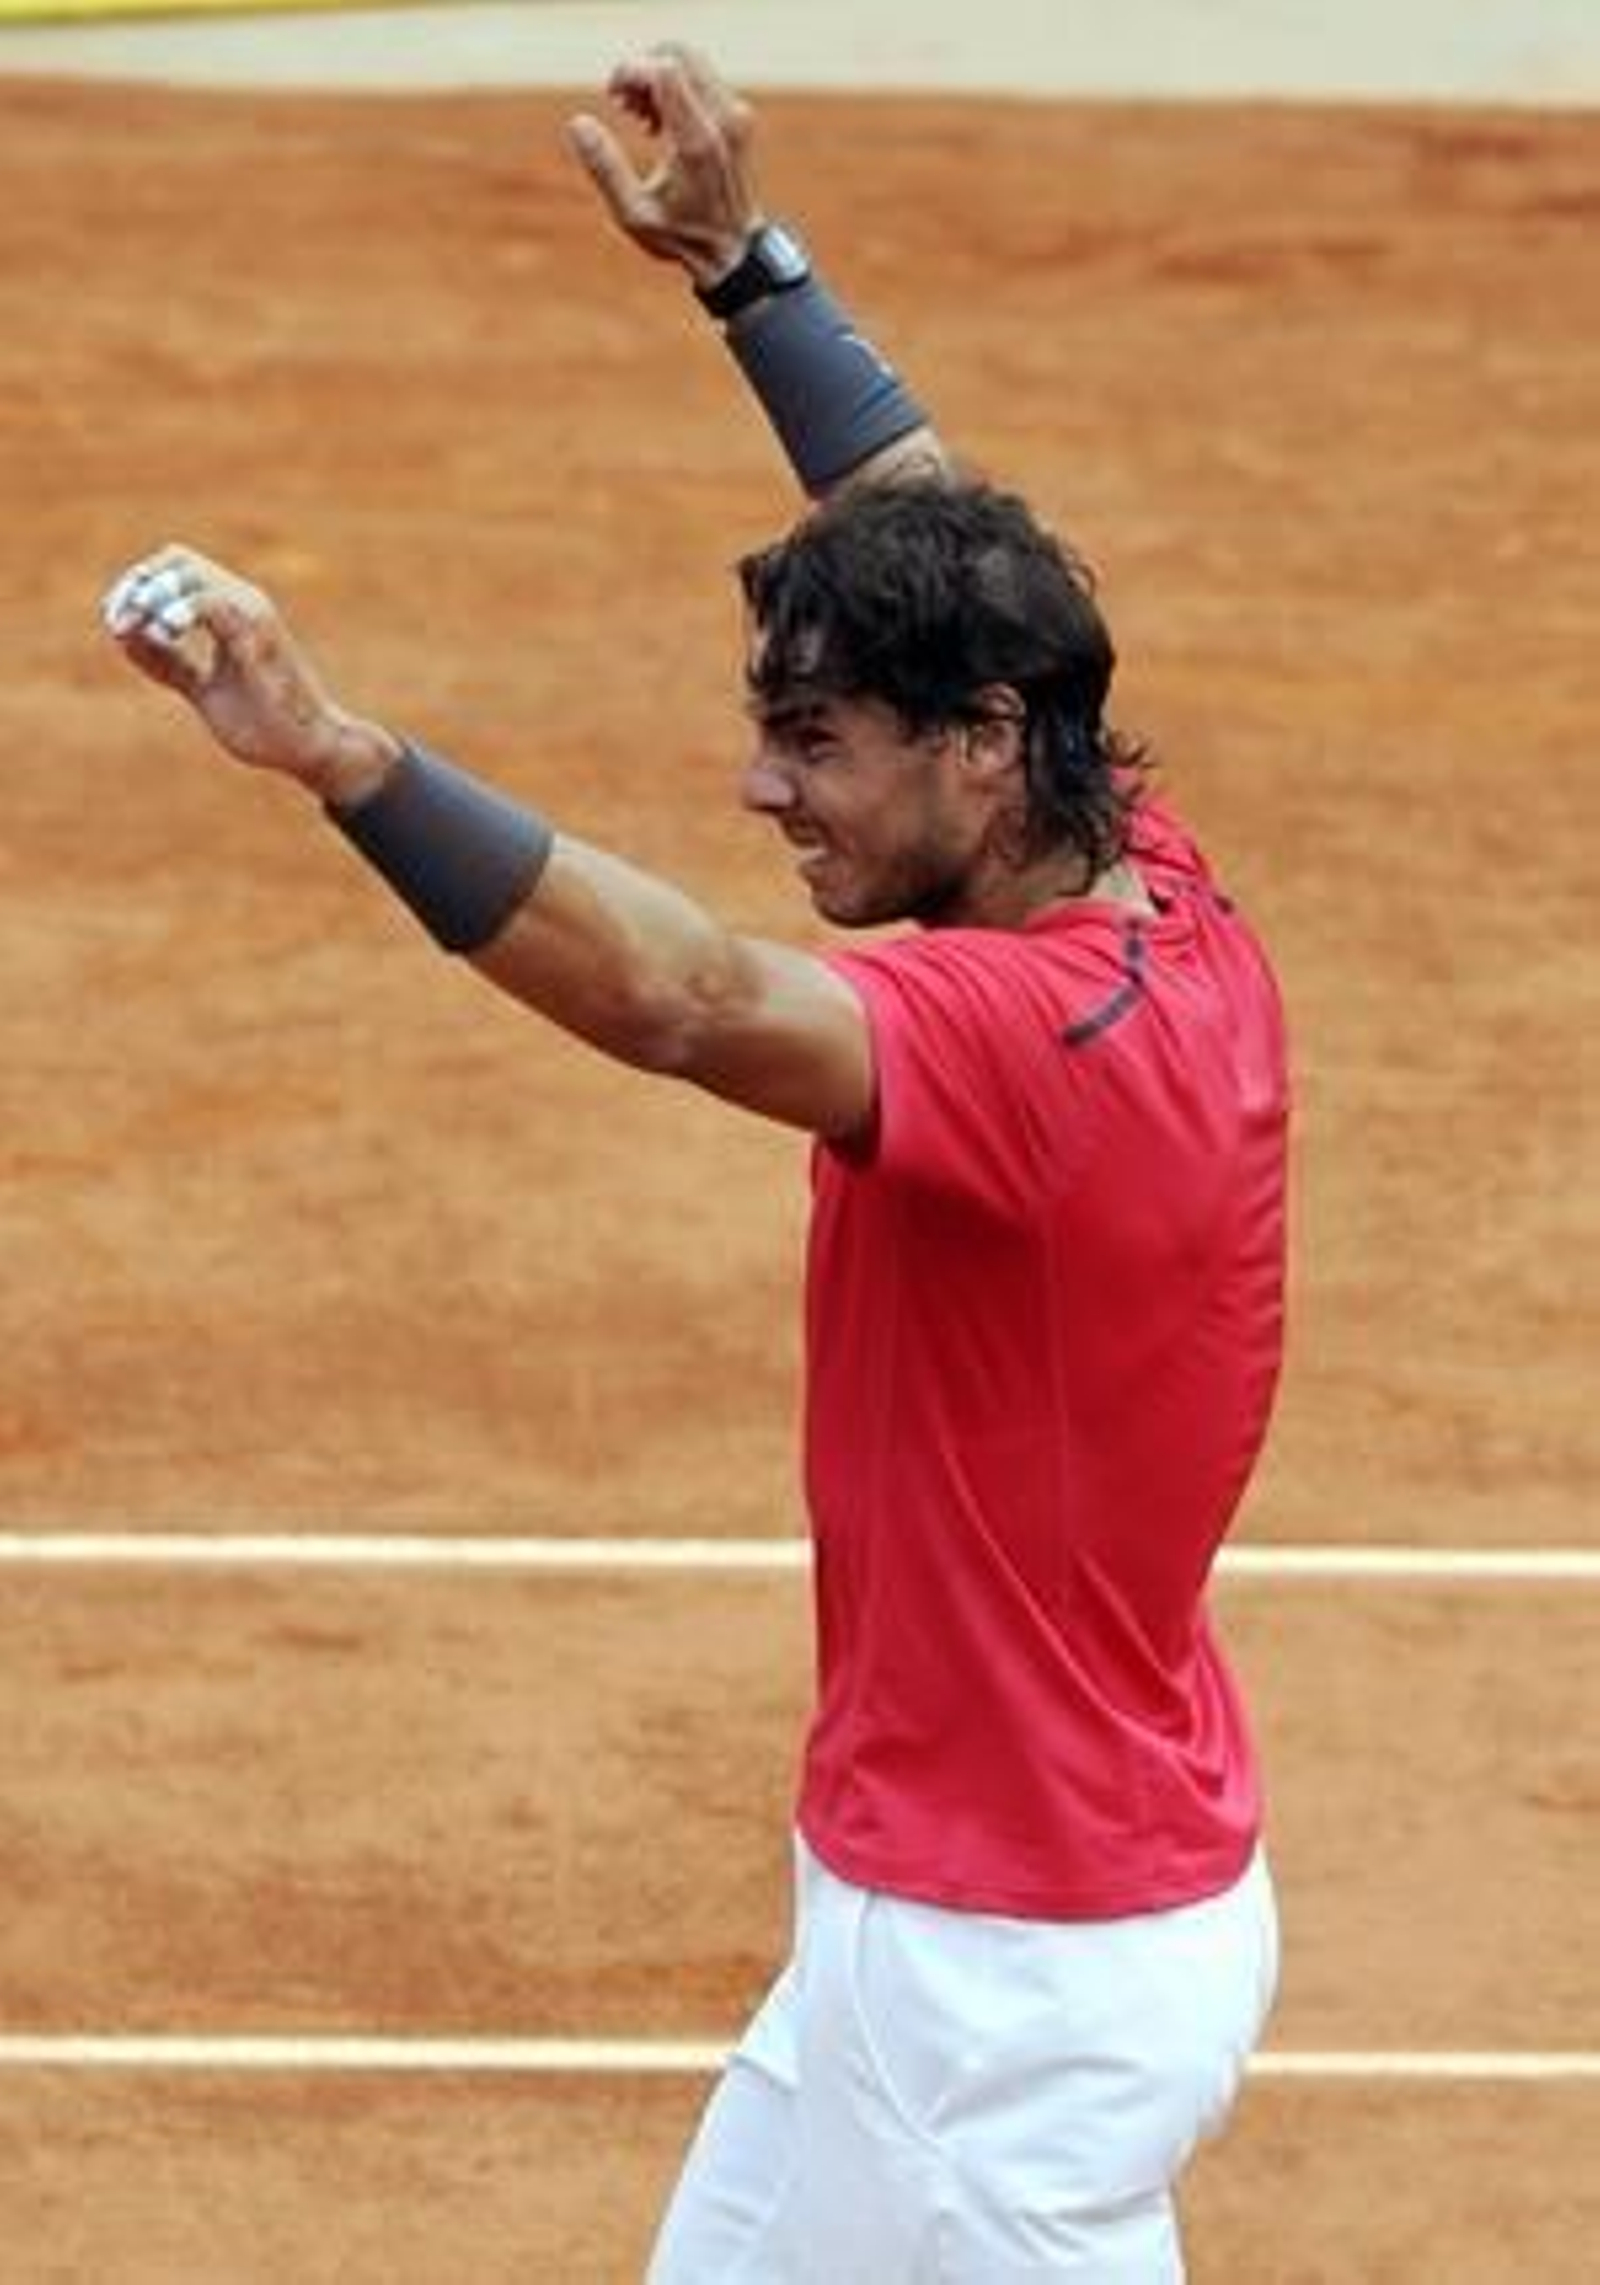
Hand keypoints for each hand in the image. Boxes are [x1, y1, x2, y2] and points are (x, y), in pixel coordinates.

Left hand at [100, 544, 397, 805]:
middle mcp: (245, 602)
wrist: (311, 747)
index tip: (115, 619)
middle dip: (138, 586)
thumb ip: (171, 664)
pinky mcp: (257, 638)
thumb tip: (127, 640)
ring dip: (151, 595)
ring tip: (133, 626)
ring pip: (189, 572)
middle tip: (119, 622)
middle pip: (176, 559)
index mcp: (233, 612)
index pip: (175, 567)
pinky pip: (209, 604)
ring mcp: (253, 616)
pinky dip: (177, 612)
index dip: (139, 585)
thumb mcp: (204, 689)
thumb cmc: (265, 722)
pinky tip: (164, 633)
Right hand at [566, 42, 762, 286]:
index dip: (631, 71)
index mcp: (697, 142)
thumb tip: (578, 123)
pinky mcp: (738, 117)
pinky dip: (673, 89)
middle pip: (678, 54)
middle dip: (642, 69)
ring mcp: (736, 116)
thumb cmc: (683, 237)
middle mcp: (723, 120)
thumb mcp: (634, 214)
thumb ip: (605, 168)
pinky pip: (701, 80)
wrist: (735, 251)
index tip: (613, 97)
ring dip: (656, 78)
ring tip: (638, 119)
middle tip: (623, 105)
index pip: (664, 71)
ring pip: (690, 63)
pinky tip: (657, 125)